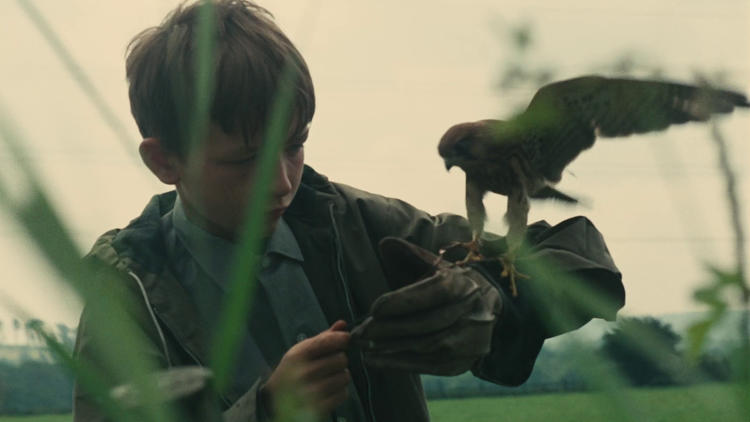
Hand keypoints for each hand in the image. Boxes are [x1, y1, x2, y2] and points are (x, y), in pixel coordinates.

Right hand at [261, 320, 350, 417]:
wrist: (274, 400)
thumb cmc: (292, 371)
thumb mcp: (302, 351)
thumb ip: (323, 338)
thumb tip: (342, 324)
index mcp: (298, 356)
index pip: (328, 341)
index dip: (341, 338)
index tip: (344, 339)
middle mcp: (304, 373)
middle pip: (341, 359)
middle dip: (339, 360)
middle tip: (329, 365)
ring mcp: (311, 392)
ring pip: (345, 376)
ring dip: (340, 377)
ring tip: (328, 378)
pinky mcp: (318, 408)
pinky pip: (343, 394)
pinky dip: (339, 392)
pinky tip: (329, 391)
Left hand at [351, 237, 502, 374]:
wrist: (484, 308)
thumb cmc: (447, 283)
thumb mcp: (432, 264)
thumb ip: (408, 254)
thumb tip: (386, 244)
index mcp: (463, 284)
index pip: (434, 293)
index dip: (403, 302)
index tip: (374, 308)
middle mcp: (471, 312)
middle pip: (428, 323)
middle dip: (390, 329)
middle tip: (360, 332)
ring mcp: (471, 340)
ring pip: (428, 347)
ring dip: (392, 349)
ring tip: (363, 346)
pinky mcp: (464, 361)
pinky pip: (430, 366)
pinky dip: (401, 364)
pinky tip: (376, 360)